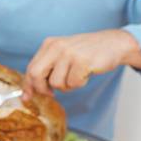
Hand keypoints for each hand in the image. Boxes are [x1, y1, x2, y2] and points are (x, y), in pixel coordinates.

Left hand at [23, 29, 140, 97]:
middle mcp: (56, 46)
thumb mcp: (63, 55)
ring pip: (56, 83)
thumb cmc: (86, 53)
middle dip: (42, 89)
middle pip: (36, 75)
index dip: (28, 86)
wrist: (113, 43)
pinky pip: (73, 84)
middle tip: (52, 93)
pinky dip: (79, 83)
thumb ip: (46, 70)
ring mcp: (69, 53)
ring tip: (76, 75)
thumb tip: (27, 93)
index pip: (30, 68)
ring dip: (67, 85)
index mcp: (49, 44)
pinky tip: (86, 73)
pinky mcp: (81, 61)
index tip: (26, 97)